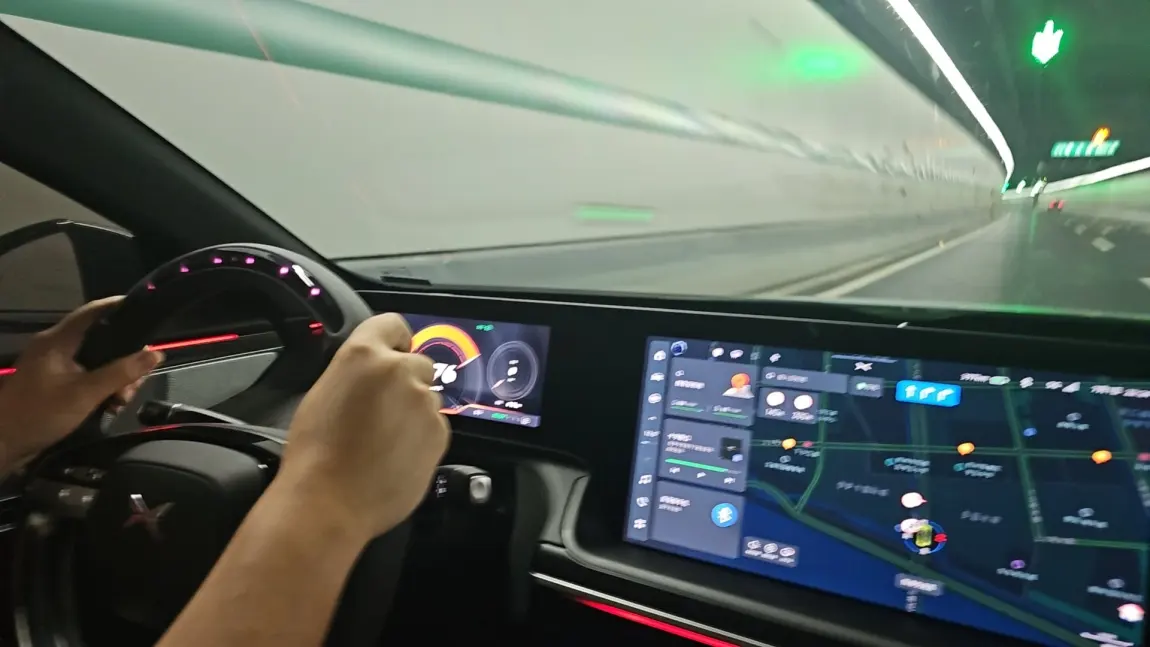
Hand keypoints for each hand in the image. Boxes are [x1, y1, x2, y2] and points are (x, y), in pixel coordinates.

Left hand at [0, 297, 162, 469]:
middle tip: (137, 382)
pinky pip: (87, 376)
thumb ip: (121, 373)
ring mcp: (54, 366)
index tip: (147, 312)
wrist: (3, 445)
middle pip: (101, 340)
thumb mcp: (85, 394)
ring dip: (116, 378)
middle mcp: (55, 347)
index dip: (120, 306)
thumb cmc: (40, 414)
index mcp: (57, 341)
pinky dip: (102, 387)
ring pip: (97, 361)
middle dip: (125, 359)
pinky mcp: (55, 383)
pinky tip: (111, 405)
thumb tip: (156, 354)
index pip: (93, 312)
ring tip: (122, 401)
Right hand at [276, 313, 449, 540]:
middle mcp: (400, 371)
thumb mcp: (325, 392)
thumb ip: (357, 374)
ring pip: (427, 398)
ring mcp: (424, 403)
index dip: (393, 341)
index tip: (392, 353)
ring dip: (413, 412)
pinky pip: (435, 427)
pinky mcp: (439, 433)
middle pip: (417, 364)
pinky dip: (421, 438)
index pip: (393, 324)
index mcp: (364, 354)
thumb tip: (374, 375)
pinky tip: (396, 456)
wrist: (329, 502)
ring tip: (384, 441)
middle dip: (405, 382)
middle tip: (381, 411)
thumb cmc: (315, 452)